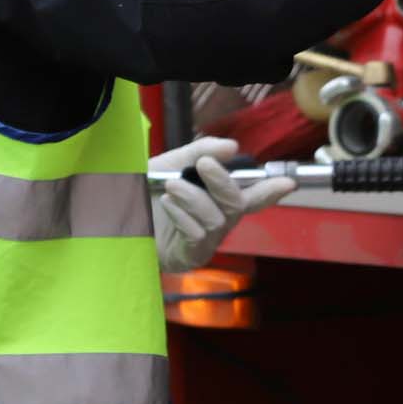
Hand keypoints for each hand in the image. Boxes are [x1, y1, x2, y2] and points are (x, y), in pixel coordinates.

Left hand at [149, 137, 295, 272]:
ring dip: (195, 198)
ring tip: (172, 187)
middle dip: (223, 182)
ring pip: (217, 218)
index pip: (252, 195)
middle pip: (237, 204)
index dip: (271, 190)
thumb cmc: (146, 193)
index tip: (289, 183)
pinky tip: (168, 207)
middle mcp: (218, 219)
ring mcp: (206, 240)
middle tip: (202, 165)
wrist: (113, 218)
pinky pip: (199, 235)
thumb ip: (201, 151)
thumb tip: (232, 147)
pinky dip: (184, 216)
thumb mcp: (171, 163)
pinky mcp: (191, 256)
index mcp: (217, 197)